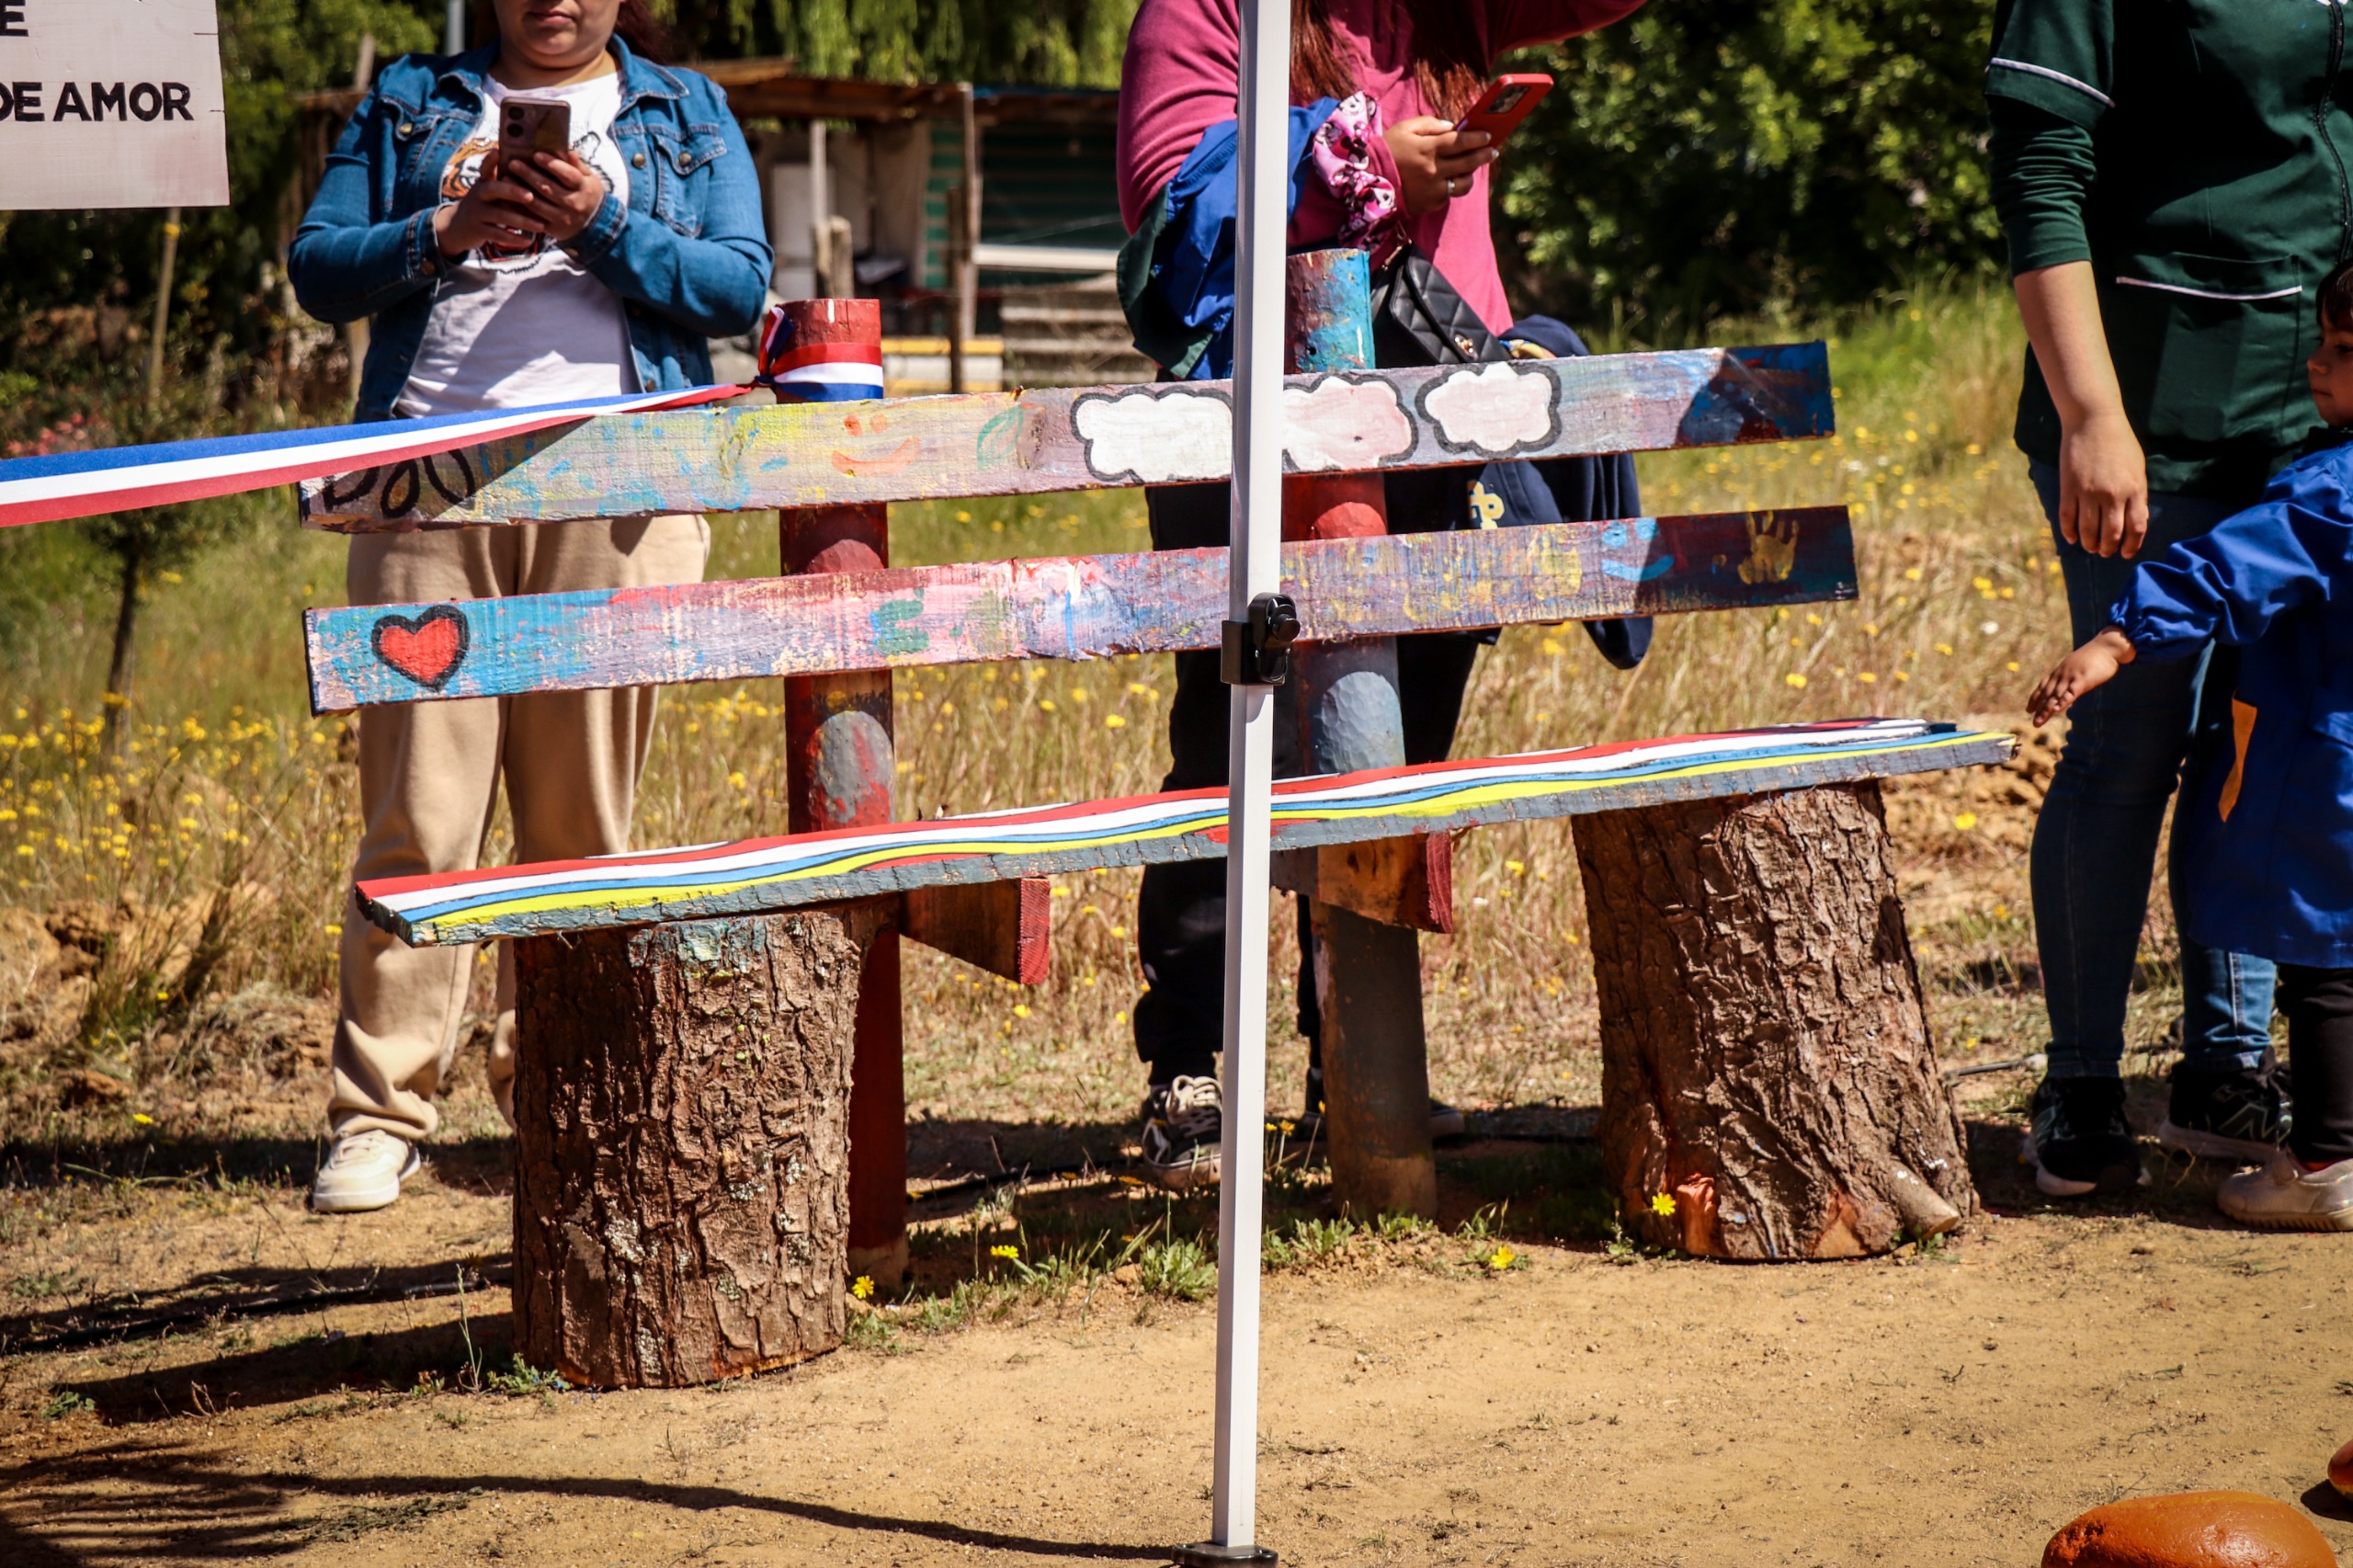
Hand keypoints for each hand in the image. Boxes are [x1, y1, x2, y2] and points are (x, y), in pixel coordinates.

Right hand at [433, 151, 604, 257]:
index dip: (490, 160)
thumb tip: (526, 163)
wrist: (459, 226)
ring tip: (540, 226)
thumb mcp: (489, 190)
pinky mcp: (478, 230)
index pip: (486, 168)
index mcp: (483, 182)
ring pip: (500, 215)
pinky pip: (498, 234)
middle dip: (512, 191)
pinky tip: (528, 241)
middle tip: (531, 196)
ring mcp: (477, 213)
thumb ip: (503, 179)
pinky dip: (514, 238)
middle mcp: (478, 194)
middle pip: (493, 189)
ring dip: (522, 221)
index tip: (498, 151)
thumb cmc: (485, 204)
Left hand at [502, 150, 606, 244]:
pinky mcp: (553, 229)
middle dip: (529, 175)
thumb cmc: (588, 194)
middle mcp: (574, 204)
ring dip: (520, 191)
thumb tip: (569, 152)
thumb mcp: (589, 179)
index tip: (536, 155)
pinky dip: (519, 208)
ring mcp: (563, 218)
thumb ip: (578, 165)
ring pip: (537, 204)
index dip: (552, 165)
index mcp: (584, 188)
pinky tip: (508, 197)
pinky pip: (532, 218)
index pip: (568, 175)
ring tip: (506, 178)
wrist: (595, 225)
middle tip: (513, 163)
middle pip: (548, 188)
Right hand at [1382, 116, 1495, 215]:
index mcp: (1427, 148)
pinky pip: (1448, 196)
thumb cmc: (1387, 149)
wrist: (1366, 180)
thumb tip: (1452, 127)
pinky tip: (1450, 180)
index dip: (1478, 138)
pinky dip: (1451, 187)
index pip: (1461, 142)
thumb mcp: (1405, 128)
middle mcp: (1433, 170)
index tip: (1488, 136)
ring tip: (1471, 169)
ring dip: (1471, 175)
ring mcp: (1432, 189)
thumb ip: (1430, 124)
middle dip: (1484, 155)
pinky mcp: (1428, 204)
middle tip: (1492, 151)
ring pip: (1463, 184)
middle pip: (1468, 163)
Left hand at [2028, 626, 2134, 724]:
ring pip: (2056, 695)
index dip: (2035, 699)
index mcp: (2059, 671)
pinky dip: (2063, 701)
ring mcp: (2071, 676)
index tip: (2029, 710)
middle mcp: (2062, 674)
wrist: (2106, 646)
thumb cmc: (2094, 658)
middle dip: (2039, 708)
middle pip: (2047, 694)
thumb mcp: (2077, 667)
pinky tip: (2056, 710)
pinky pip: (2071, 692)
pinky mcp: (2082, 679)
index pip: (2043, 686)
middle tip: (2034, 722)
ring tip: (2039, 721)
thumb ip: (2070, 679)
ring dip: (2046, 709)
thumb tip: (2067, 689)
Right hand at [2058, 408, 2149, 558]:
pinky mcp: (2069, 487)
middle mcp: (2113, 494)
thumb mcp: (2137, 469)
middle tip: (2105, 552)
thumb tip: (2136, 522)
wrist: (2094, 420)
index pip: (2136, 527)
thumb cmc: (2119, 443)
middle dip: (2108, 548)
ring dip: (2089, 544)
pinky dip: (2069, 532)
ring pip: (2088, 530)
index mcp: (2134, 488)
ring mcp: (2089, 492)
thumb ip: (2138, 495)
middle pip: (2111, 534)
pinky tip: (2072, 538)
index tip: (2125, 553)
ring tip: (2090, 547)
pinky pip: (2067, 518)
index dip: (2131, 545)